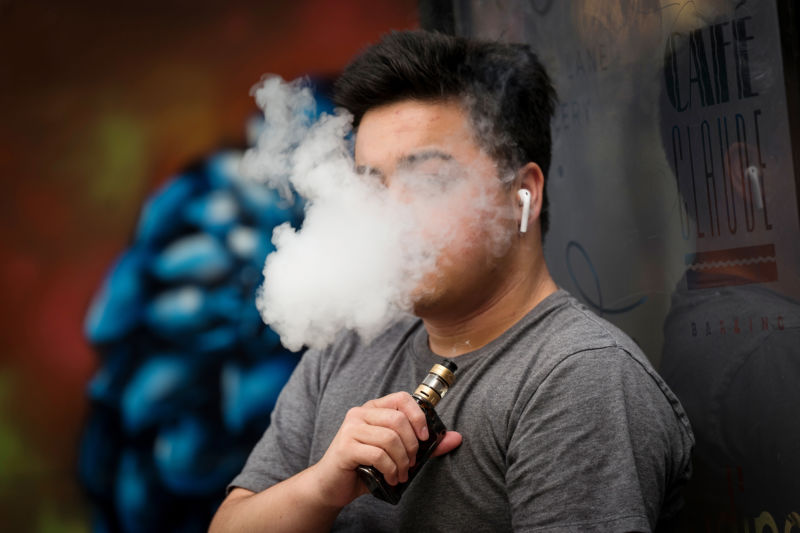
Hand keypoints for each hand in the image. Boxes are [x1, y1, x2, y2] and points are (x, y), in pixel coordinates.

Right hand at [309, 391, 461, 507]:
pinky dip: (390, 469)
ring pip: (390, 438)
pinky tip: (390, 478)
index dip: (418, 416)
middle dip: (412, 445)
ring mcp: (351, 429)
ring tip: (401, 474)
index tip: (424, 437)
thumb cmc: (365, 466)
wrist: (332, 485)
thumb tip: (456, 438)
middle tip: (412, 463)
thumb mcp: (397, 454)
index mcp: (373, 409)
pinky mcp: (345, 447)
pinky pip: (377, 454)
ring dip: (402, 461)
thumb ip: (424, 446)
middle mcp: (360, 413)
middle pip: (398, 420)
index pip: (402, 398)